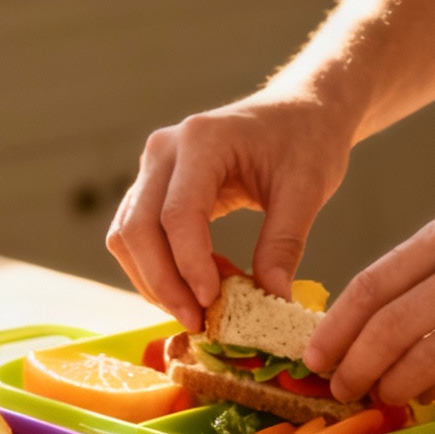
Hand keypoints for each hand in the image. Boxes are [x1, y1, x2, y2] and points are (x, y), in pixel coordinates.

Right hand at [107, 95, 346, 329]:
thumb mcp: (307, 190)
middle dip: (163, 283)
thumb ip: (284, 243)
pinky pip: (137, 234)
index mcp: (202, 140)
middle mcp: (164, 150)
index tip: (213, 304)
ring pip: (127, 235)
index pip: (177, 214)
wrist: (299, 111)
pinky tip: (192, 290)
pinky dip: (156, 268)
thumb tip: (273, 299)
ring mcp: (153, 166)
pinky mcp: (154, 185)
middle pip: (138, 228)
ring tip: (196, 312)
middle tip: (198, 322)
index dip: (189, 265)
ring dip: (153, 280)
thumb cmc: (306, 141)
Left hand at [303, 182, 434, 406]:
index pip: (372, 285)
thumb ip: (422, 271)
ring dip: (393, 388)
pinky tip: (432, 395)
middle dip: (355, 367)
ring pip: (427, 361)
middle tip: (340, 389)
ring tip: (382, 395)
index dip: (335, 329)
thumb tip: (359, 326)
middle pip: (391, 329)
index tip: (314, 358)